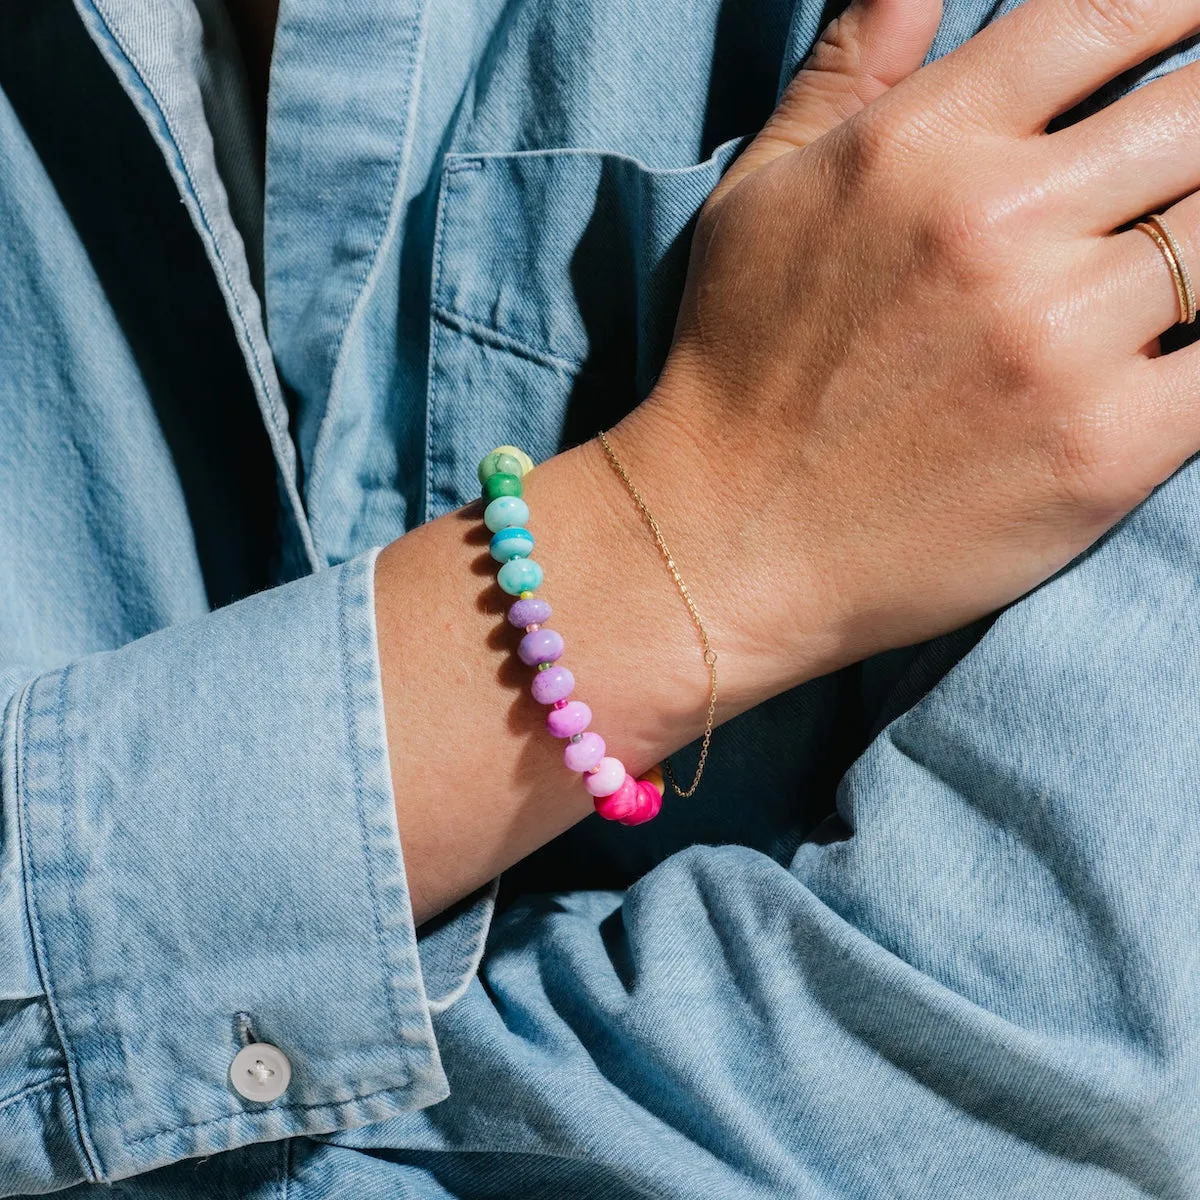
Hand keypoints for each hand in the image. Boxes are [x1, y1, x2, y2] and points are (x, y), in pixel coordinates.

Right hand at [613, 0, 1199, 706]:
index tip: (1193, 27)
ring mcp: (1061, 340)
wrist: (728, 544)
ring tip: (1169, 251)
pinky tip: (1177, 339)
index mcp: (919, 148)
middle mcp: (999, 225)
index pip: (1110, 13)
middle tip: (1182, 160)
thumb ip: (848, 71)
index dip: (1180, 7)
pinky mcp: (1106, 449)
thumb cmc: (736, 372)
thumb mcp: (757, 200)